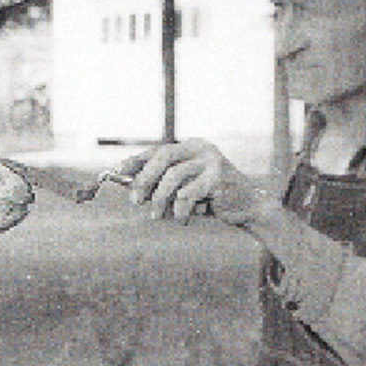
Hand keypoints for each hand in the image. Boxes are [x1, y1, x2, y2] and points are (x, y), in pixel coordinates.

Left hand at [124, 140, 266, 224]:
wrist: (247, 207)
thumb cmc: (212, 199)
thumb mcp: (187, 187)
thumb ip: (166, 183)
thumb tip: (133, 188)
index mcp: (192, 146)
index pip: (158, 150)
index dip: (137, 161)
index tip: (118, 172)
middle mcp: (201, 148)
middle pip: (164, 156)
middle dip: (144, 178)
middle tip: (135, 200)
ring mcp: (212, 161)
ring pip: (174, 176)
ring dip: (160, 199)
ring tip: (156, 216)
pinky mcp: (219, 178)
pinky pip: (188, 194)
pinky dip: (179, 209)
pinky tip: (182, 219)